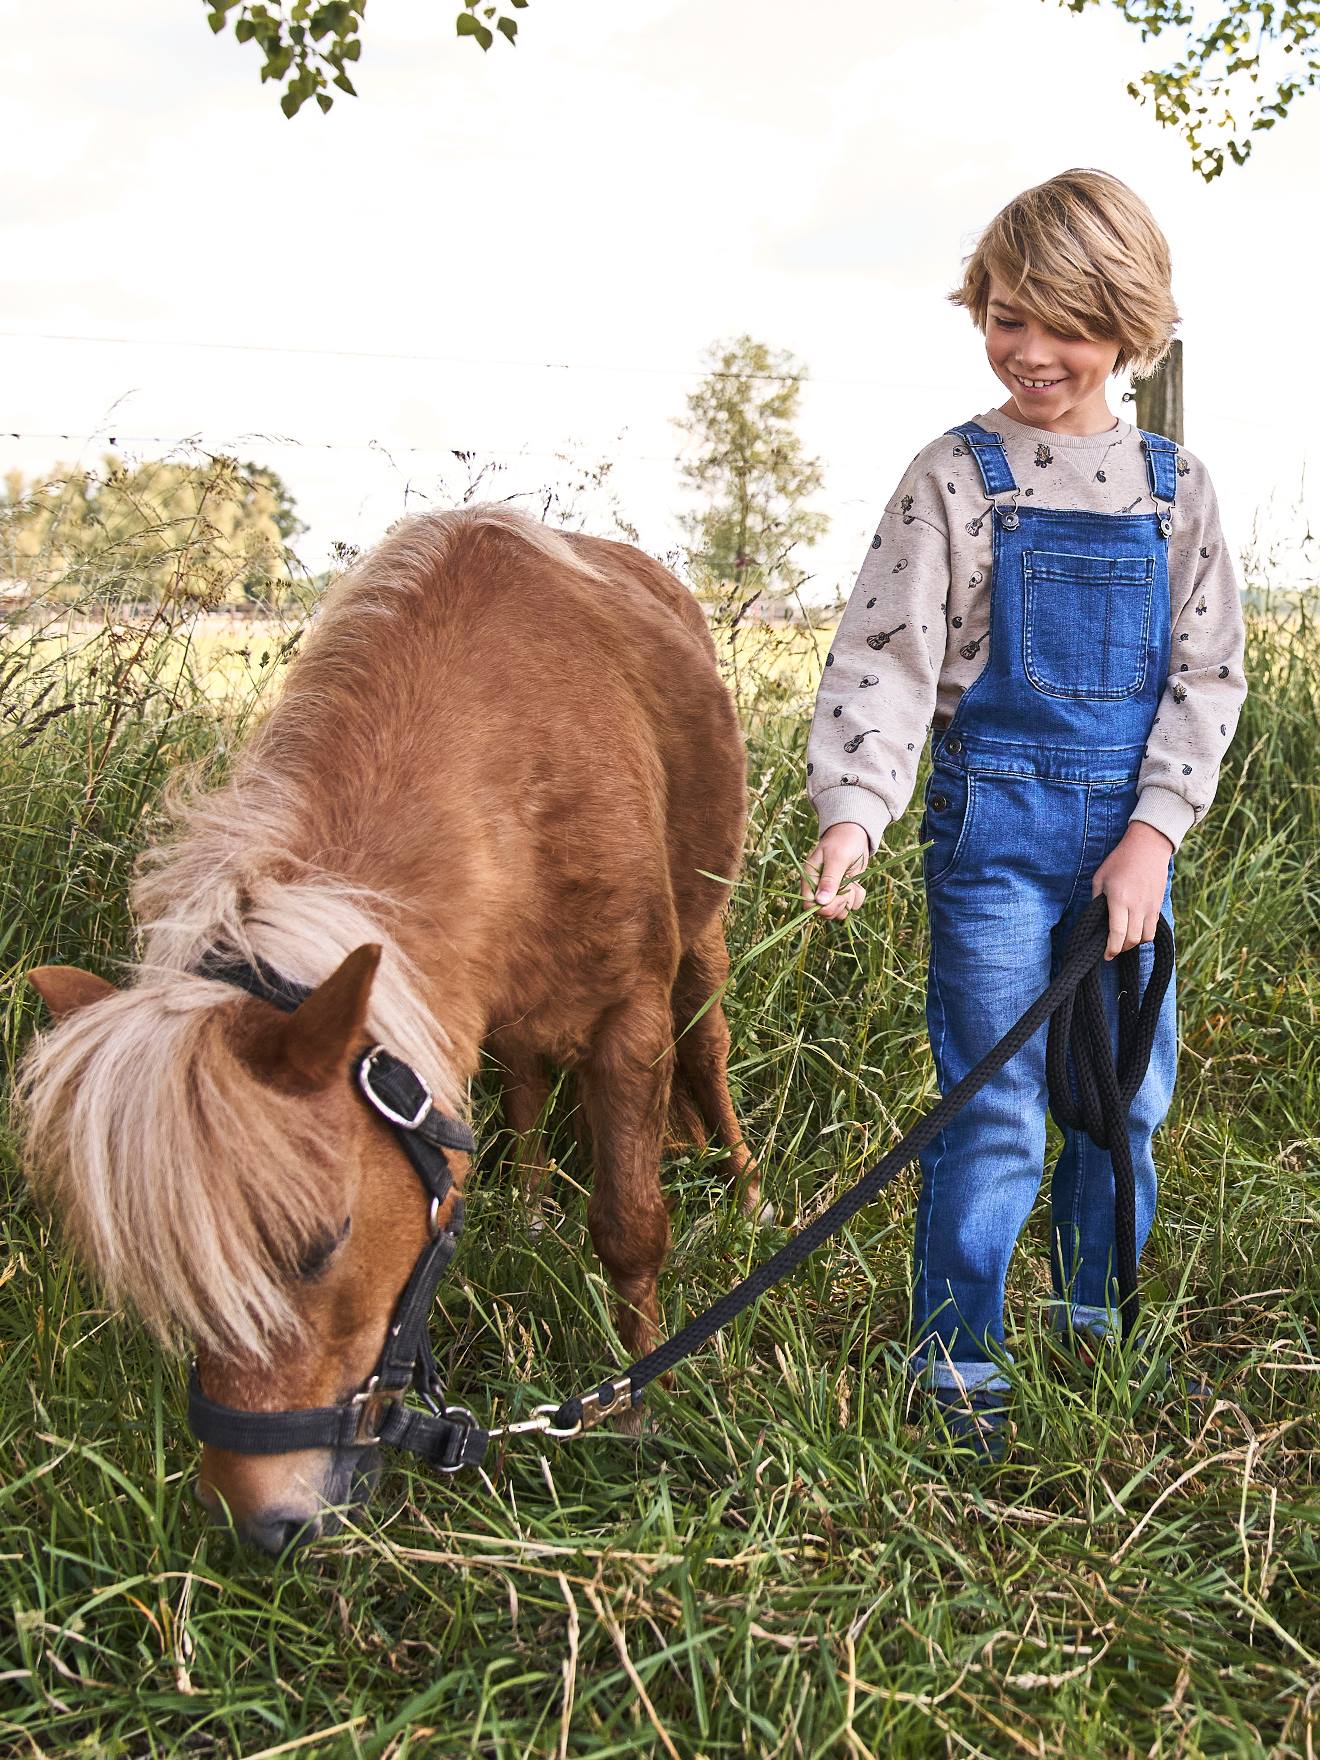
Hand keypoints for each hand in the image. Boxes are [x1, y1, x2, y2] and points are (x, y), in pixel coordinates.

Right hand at [801, 822, 870, 921]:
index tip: (838, 896)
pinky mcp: (844, 892)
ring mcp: (832, 891)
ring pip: (839, 912)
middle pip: (824, 912)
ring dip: (850, 900)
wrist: (856, 833)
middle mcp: (818, 888)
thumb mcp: (837, 858)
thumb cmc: (844, 841)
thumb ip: (829, 880)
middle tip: (848, 887)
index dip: (824, 907)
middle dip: (839, 903)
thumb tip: (820, 902)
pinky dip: (858, 896)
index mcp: (809, 878)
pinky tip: (857, 883)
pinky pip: (851, 906)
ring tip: (852, 881)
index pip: (809, 905)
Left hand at [1090, 821, 1173, 959]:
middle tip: (1111, 948)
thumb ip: (1096, 900)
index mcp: (1119, 899)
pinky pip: (1152, 929)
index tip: (1106, 955)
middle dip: (1120, 948)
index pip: (1117, 933)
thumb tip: (1095, 919)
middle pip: (1132, 940)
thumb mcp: (1100, 878)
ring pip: (1145, 938)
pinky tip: (1135, 930)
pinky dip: (1143, 935)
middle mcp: (1137, 906)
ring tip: (1123, 940)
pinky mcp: (1158, 906)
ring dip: (1133, 943)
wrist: (1148, 847)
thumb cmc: (1119, 860)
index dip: (1111, 949)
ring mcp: (1150, 907)